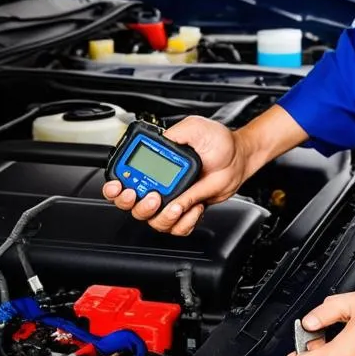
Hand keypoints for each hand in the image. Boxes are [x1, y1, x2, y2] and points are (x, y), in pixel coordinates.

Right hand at [102, 115, 249, 234]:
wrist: (239, 157)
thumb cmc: (217, 142)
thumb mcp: (194, 127)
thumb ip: (175, 134)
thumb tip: (162, 145)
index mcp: (154, 163)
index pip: (124, 178)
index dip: (115, 187)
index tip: (120, 187)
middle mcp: (159, 184)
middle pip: (133, 206)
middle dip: (137, 205)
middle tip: (152, 197)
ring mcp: (173, 200)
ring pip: (155, 221)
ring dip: (163, 217)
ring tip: (177, 205)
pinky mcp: (187, 211)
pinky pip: (178, 227)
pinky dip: (186, 221)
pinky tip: (195, 207)